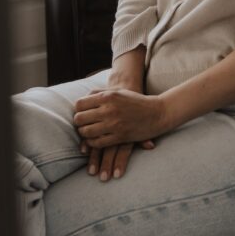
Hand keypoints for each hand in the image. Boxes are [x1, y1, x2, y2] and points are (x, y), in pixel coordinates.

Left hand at [77, 67, 155, 181]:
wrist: (157, 112)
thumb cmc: (135, 101)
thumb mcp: (118, 92)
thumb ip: (99, 93)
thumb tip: (81, 101)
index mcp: (108, 96)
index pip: (80, 104)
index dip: (77, 110)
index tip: (81, 113)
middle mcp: (109, 109)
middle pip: (80, 119)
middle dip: (78, 123)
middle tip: (82, 125)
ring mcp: (114, 124)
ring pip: (87, 132)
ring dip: (84, 134)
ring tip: (87, 133)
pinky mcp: (119, 136)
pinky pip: (97, 143)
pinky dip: (92, 143)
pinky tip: (94, 141)